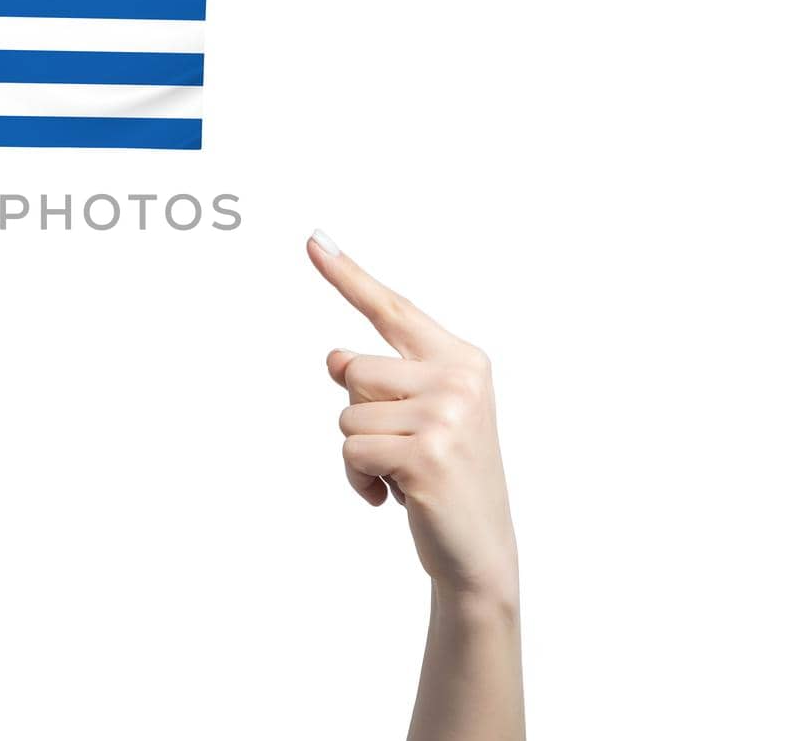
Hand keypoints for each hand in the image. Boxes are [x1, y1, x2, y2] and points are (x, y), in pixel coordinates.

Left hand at [308, 231, 517, 603]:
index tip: (311, 239)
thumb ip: (386, 378)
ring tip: (402, 474)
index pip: (392, 308)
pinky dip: (358, 482)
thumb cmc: (445, 478)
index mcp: (461, 359)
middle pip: (350, 369)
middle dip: (361, 414)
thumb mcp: (422, 417)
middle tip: (403, 448)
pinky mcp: (425, 454)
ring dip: (359, 453)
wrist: (480, 552)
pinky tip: (393, 498)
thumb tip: (335, 357)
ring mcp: (445, 415)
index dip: (347, 274)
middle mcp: (458, 378)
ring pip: (345, 415)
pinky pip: (350, 453)